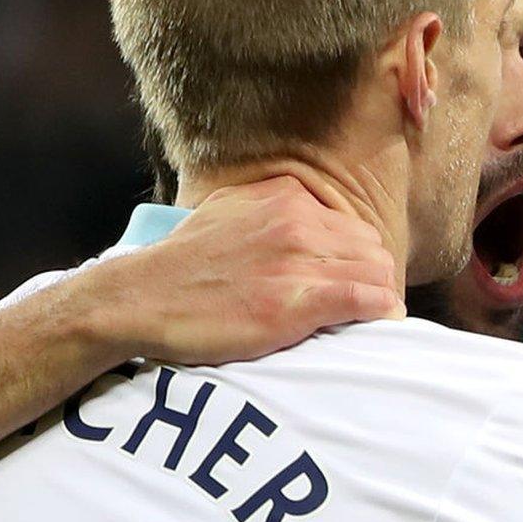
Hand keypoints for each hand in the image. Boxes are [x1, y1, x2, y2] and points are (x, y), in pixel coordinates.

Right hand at [97, 176, 401, 364]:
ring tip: (370, 317)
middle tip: (366, 303)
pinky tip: (380, 323)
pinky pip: (368, 300)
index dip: (358, 258)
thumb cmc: (181, 263)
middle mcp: (298, 222)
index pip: (353, 227)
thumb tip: (302, 210)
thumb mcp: (228, 209)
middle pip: (372, 249)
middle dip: (375, 276)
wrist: (140, 299)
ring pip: (377, 273)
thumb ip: (270, 206)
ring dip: (380, 296)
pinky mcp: (299, 301)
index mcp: (286, 198)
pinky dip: (382, 312)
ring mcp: (299, 260)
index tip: (352, 279)